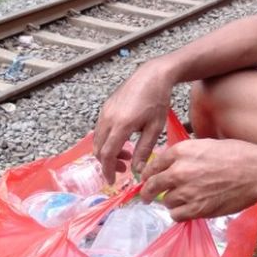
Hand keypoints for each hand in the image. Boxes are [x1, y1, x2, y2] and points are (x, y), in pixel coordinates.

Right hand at [91, 61, 173, 182]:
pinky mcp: (105, 107)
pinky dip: (107, 140)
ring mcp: (104, 111)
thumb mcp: (155, 128)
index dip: (108, 170)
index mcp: (121, 125)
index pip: (108, 154)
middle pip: (99, 149)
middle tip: (124, 168)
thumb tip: (137, 170)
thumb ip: (144, 150)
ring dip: (107, 151)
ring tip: (126, 153)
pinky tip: (122, 140)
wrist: (152, 75)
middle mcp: (108, 118)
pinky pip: (100, 130)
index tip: (113, 181)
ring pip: (98, 140)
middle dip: (108, 163)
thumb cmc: (158, 101)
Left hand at [139, 138, 256, 220]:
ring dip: (170, 202)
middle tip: (147, 196)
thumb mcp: (206, 145)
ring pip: (165, 201)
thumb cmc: (236, 155)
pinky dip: (179, 213)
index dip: (148, 174)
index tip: (147, 179)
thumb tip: (173, 165)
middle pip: (153, 185)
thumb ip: (186, 155)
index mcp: (181, 151)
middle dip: (148, 192)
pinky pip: (176, 215)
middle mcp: (179, 171)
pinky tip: (187, 209)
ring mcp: (187, 191)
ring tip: (181, 200)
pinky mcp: (196, 209)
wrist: (255, 172)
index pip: (154, 165)